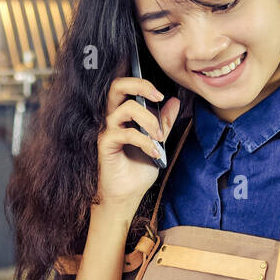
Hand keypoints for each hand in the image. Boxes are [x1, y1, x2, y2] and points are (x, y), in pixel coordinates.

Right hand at [95, 75, 181, 218]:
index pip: (125, 87)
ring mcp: (107, 131)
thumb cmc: (137, 171)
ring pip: (125, 108)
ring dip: (148, 119)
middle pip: (116, 86)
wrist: (127, 196)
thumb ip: (163, 123)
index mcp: (122, 116)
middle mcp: (112, 119)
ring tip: (158, 136)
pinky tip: (154, 152)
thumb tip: (174, 101)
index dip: (142, 83)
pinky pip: (126, 134)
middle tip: (158, 96)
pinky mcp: (105, 145)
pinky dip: (144, 141)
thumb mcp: (157, 143)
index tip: (162, 95)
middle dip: (139, 85)